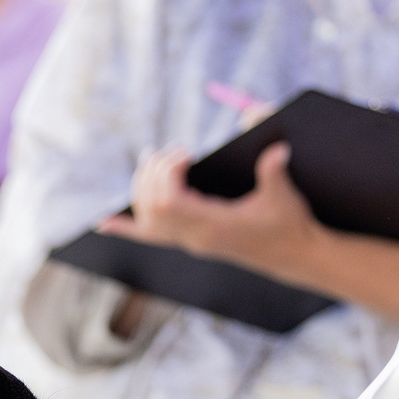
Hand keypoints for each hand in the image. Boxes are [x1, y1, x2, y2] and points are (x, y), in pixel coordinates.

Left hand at [98, 141, 325, 282]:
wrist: (294, 256)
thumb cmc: (290, 224)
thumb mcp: (284, 196)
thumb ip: (274, 169)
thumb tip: (274, 142)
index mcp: (214, 228)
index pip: (170, 203)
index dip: (168, 174)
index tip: (186, 153)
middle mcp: (195, 239)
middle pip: (152, 208)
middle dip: (154, 174)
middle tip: (170, 150)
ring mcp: (191, 242)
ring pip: (147, 219)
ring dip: (142, 187)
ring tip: (153, 159)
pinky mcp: (191, 241)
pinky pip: (150, 237)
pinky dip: (125, 228)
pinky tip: (103, 224)